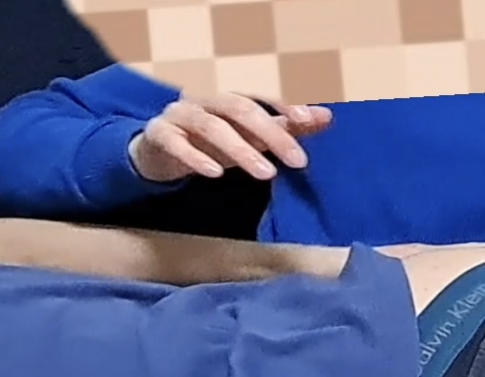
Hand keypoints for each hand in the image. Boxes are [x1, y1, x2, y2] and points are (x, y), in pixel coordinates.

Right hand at [128, 93, 332, 183]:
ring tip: (266, 173)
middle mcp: (205, 99)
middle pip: (240, 108)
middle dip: (272, 133)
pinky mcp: (159, 134)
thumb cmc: (209, 142)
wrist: (157, 152)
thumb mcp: (249, 137)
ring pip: (212, 126)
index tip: (309, 119)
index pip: (259, 93)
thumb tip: (327, 117)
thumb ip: (285, 127)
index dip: (283, 103)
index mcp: (228, 96)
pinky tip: (215, 173)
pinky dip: (195, 158)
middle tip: (298, 161)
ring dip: (241, 150)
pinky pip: (176, 143)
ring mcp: (180, 115)